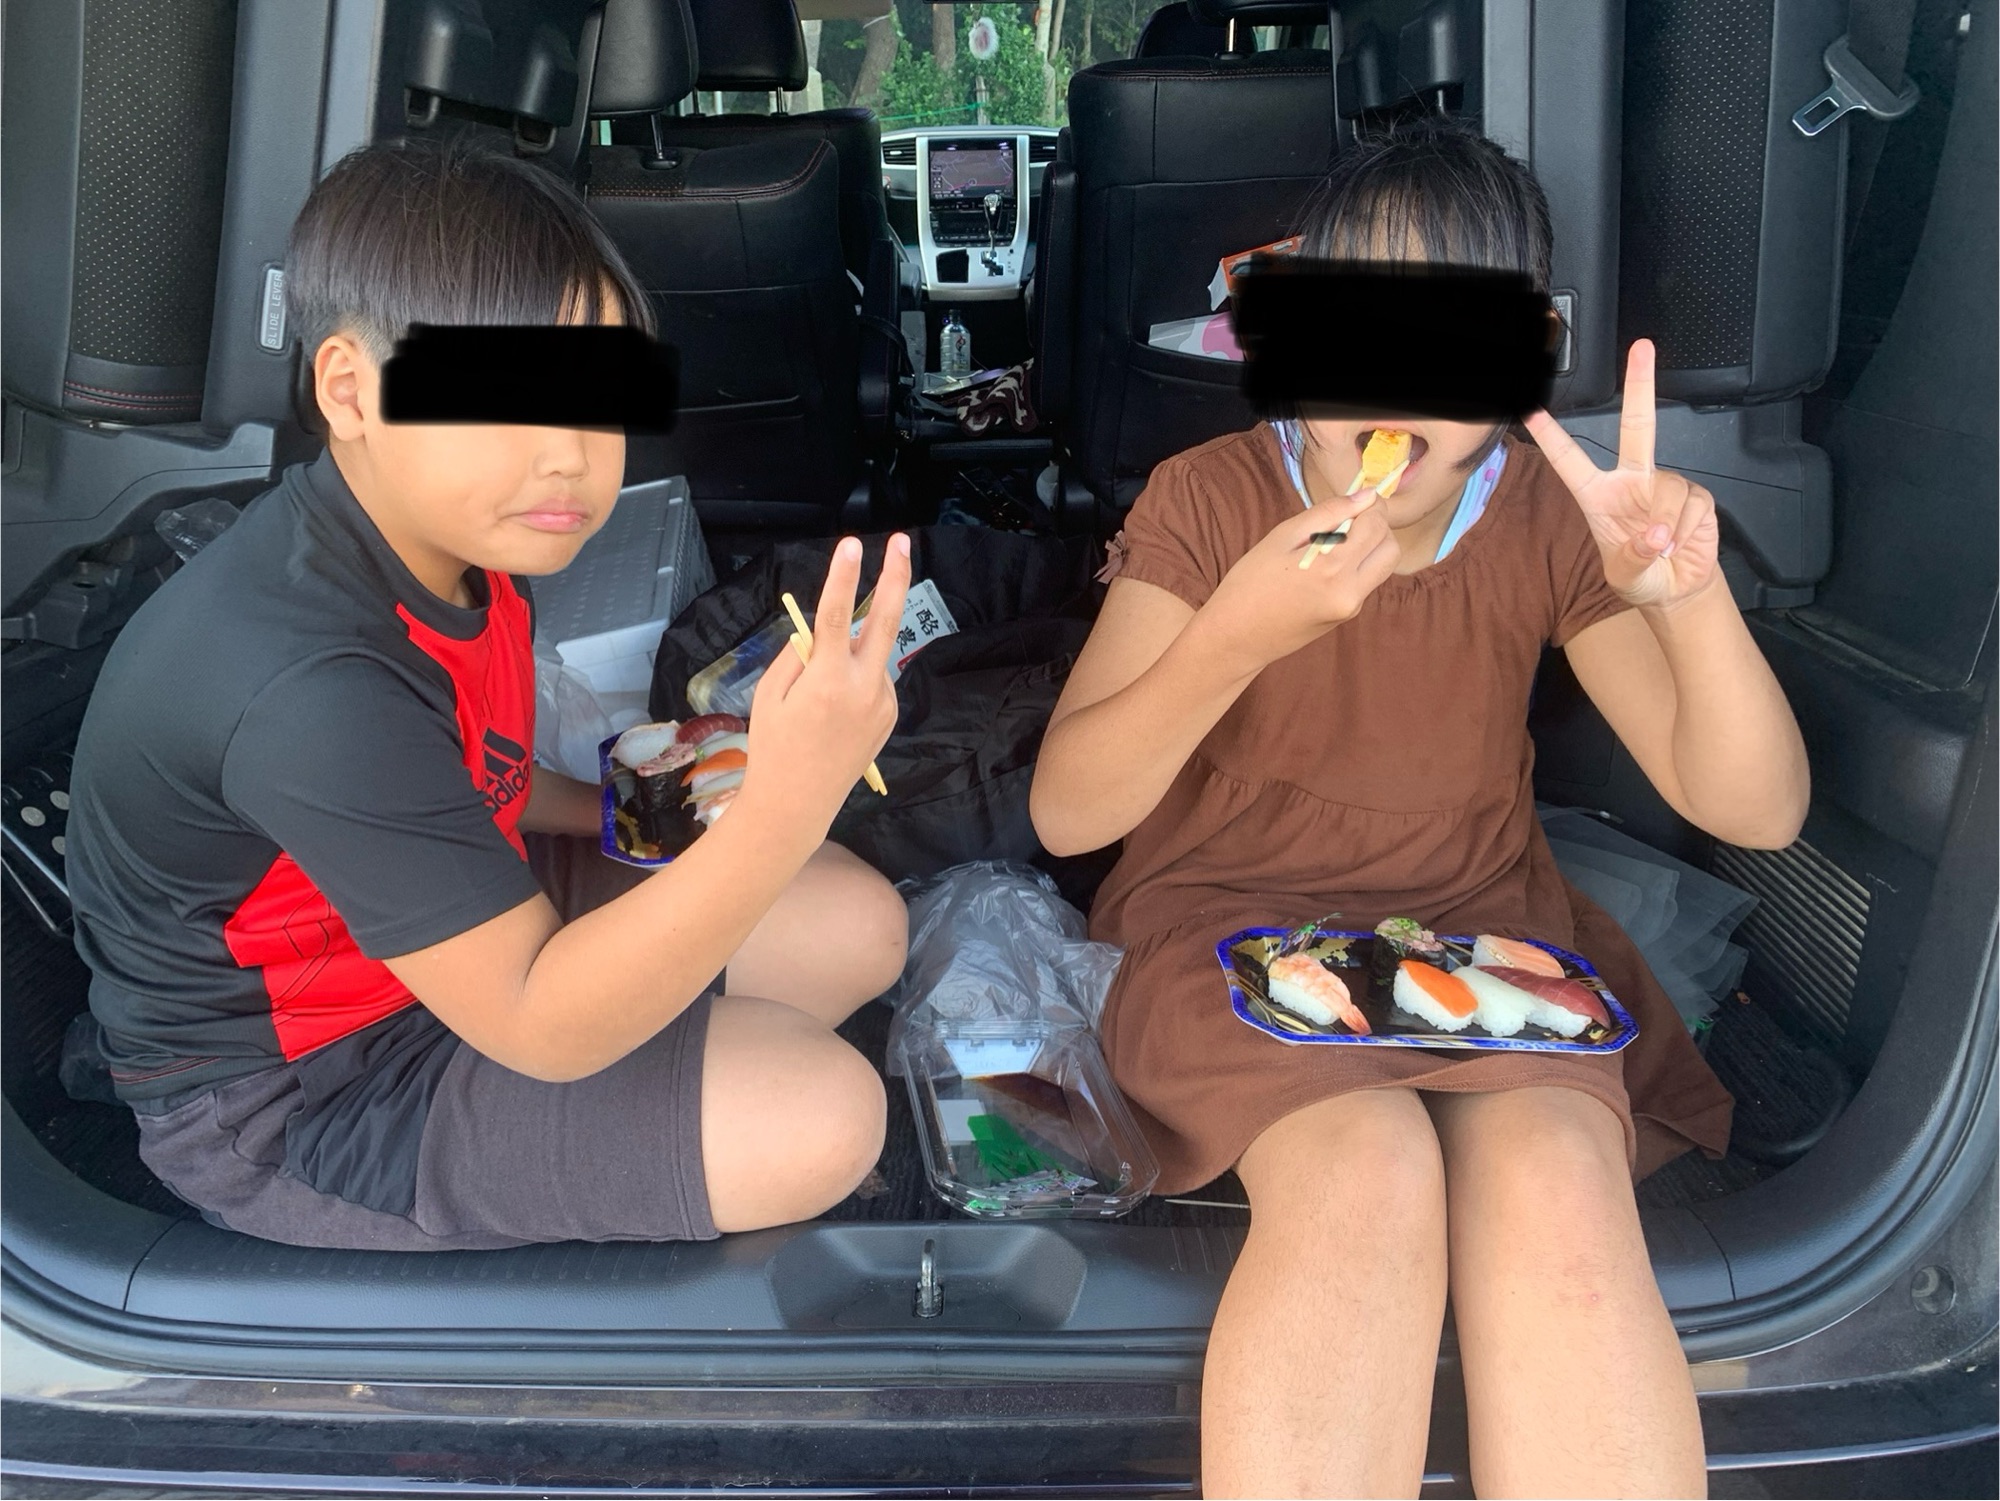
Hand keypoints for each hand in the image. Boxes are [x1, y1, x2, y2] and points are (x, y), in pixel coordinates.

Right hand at [742, 535, 910, 828]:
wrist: (798, 803)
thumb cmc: (773, 748)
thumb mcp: (768, 696)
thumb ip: (795, 656)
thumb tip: (818, 630)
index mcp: (826, 681)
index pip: (835, 616)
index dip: (843, 576)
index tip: (851, 543)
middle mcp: (863, 688)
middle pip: (885, 620)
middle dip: (895, 576)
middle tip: (902, 541)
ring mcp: (882, 703)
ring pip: (870, 655)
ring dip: (852, 652)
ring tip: (819, 696)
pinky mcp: (890, 715)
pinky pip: (873, 680)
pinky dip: (856, 678)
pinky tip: (835, 711)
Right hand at [1200, 489, 1400, 671]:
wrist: (1237, 637)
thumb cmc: (1249, 583)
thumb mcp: (1282, 537)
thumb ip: (1328, 513)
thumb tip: (1366, 496)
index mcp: (1332, 568)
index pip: (1376, 525)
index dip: (1370, 507)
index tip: (1354, 502)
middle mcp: (1350, 591)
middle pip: (1391, 548)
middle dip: (1377, 527)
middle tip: (1347, 521)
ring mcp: (1351, 607)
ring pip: (1383, 566)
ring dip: (1370, 547)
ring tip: (1334, 544)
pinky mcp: (1347, 616)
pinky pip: (1366, 582)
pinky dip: (1356, 566)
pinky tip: (1324, 567)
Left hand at [1525, 339, 1721, 610]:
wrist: (1677, 589)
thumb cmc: (1641, 577)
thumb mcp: (1624, 576)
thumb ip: (1633, 557)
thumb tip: (1655, 533)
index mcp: (1599, 496)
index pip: (1570, 461)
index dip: (1551, 436)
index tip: (1532, 409)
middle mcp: (1632, 481)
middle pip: (1636, 426)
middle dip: (1640, 385)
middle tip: (1641, 347)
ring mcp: (1665, 483)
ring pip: (1668, 489)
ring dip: (1666, 524)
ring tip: (1663, 546)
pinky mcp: (1696, 495)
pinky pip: (1690, 505)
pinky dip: (1686, 530)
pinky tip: (1681, 541)